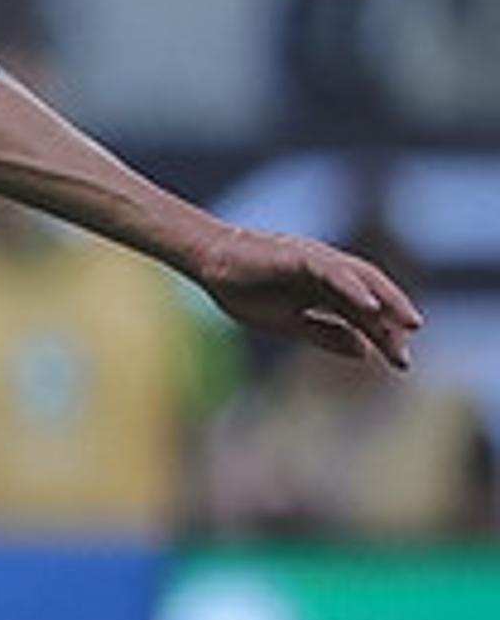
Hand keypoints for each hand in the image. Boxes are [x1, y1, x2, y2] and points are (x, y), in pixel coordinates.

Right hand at [192, 225, 421, 369]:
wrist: (209, 262)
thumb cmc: (242, 289)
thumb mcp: (287, 323)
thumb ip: (324, 334)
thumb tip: (363, 351)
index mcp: (326, 292)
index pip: (363, 316)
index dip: (383, 338)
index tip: (401, 364)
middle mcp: (330, 275)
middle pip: (372, 298)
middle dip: (393, 324)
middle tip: (407, 354)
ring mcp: (319, 262)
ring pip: (364, 280)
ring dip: (389, 301)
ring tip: (409, 323)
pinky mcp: (303, 256)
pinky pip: (335, 272)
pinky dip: (355, 287)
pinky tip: (371, 305)